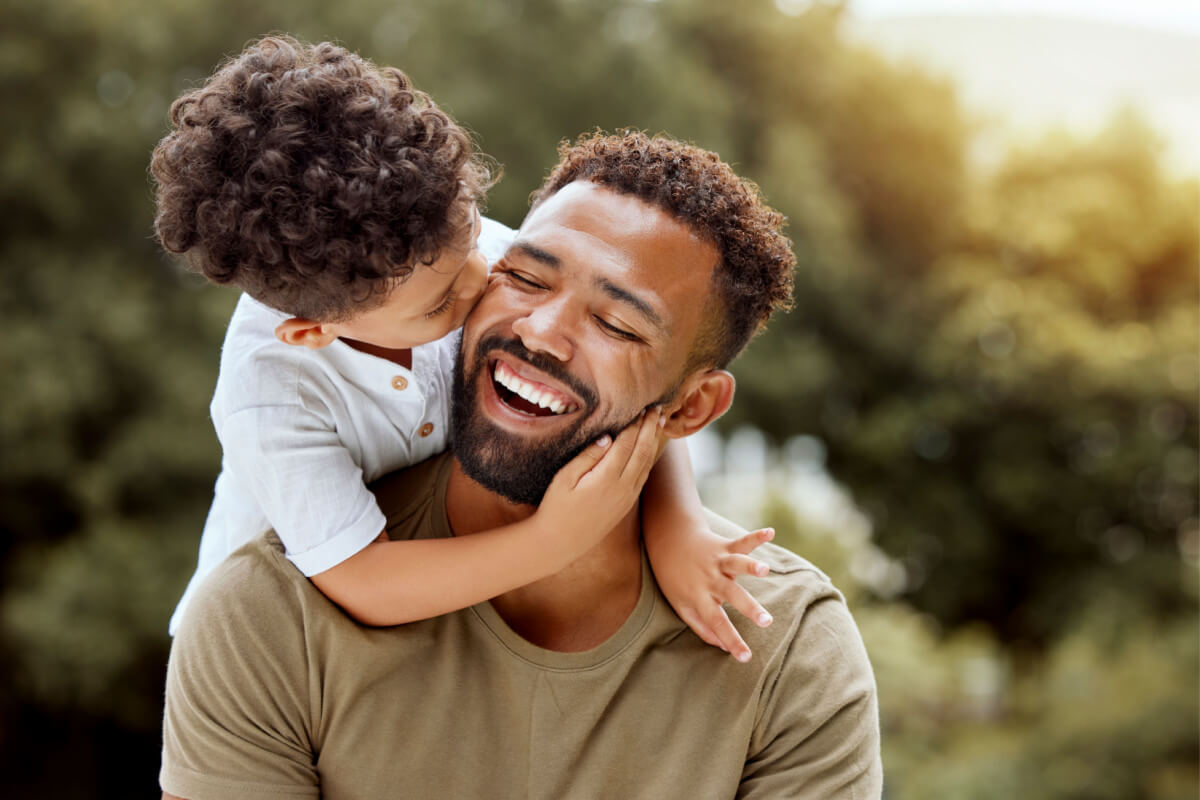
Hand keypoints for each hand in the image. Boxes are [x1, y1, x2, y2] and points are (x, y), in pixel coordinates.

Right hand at [534, 408, 665, 561]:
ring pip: (647, 463)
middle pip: (642, 451)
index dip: (635, 424)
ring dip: (654, 441)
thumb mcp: (565, 478)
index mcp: (606, 478)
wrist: (561, 543)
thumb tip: (607, 437)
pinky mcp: (627, 504)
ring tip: (659, 422)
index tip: (640, 407)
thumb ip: (587, 456)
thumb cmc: (556, 507)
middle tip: (657, 408)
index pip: (627, 444)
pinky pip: (643, 476)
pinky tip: (649, 447)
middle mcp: (623, 488)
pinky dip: (649, 457)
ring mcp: (627, 497)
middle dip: (651, 428)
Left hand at [653, 526, 775, 662]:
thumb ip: (702, 627)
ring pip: (736, 564)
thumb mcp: (681, 606)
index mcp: (699, 597)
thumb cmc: (675, 579)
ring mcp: (717, 561)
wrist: (667, 541)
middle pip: (731, 595)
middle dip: (750, 608)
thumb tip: (723, 648)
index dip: (731, 641)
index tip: (746, 657)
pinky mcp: (723, 546)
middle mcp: (710, 579)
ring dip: (750, 566)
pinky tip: (770, 532)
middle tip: (766, 621)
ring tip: (764, 569)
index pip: (716, 623)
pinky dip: (756, 537)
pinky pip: (741, 542)